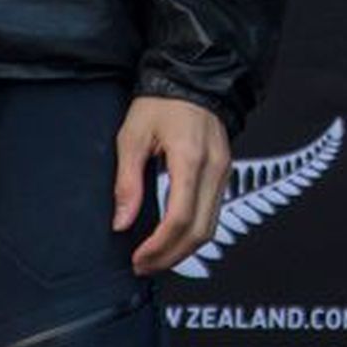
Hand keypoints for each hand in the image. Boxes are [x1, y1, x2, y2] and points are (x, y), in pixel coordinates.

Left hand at [114, 94, 231, 277]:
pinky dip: (193, 233)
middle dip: (170, 256)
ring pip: (211, 228)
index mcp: (191, 159)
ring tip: (156, 257)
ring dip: (183, 250)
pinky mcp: (224, 173)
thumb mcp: (133, 137)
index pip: (180, 218)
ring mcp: (224, 172)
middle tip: (143, 265)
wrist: (192, 80)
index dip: (158, 246)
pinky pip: (213, 214)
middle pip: (200, 231)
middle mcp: (214, 169)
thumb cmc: (162, 104)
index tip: (138, 257)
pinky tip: (173, 238)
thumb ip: (127, 182)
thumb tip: (122, 221)